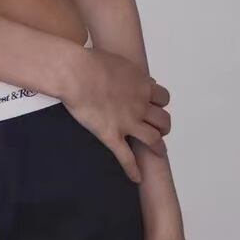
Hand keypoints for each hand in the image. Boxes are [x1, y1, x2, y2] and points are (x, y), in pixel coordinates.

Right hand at [61, 47, 170, 181]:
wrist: (76, 73)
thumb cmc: (91, 61)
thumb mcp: (117, 61)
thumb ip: (127, 71)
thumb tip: (128, 75)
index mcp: (141, 85)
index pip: (163, 97)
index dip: (160, 102)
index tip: (155, 105)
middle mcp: (140, 105)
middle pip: (163, 120)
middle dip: (163, 126)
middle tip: (158, 129)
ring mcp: (127, 122)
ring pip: (153, 139)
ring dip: (158, 147)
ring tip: (157, 152)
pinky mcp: (112, 135)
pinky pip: (126, 157)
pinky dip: (133, 170)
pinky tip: (137, 178)